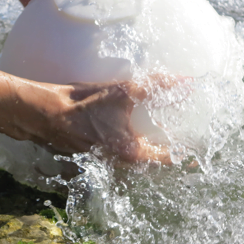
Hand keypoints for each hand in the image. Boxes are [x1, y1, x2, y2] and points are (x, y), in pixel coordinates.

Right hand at [10, 76, 178, 163]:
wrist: (45, 114)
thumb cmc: (83, 106)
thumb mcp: (123, 92)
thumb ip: (156, 87)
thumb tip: (185, 82)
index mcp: (133, 154)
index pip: (169, 159)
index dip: (186, 156)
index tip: (199, 154)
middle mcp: (122, 161)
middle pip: (153, 159)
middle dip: (168, 149)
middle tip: (183, 136)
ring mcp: (108, 157)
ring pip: (136, 154)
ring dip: (149, 145)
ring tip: (161, 130)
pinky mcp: (96, 150)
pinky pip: (120, 147)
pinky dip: (131, 139)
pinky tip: (132, 123)